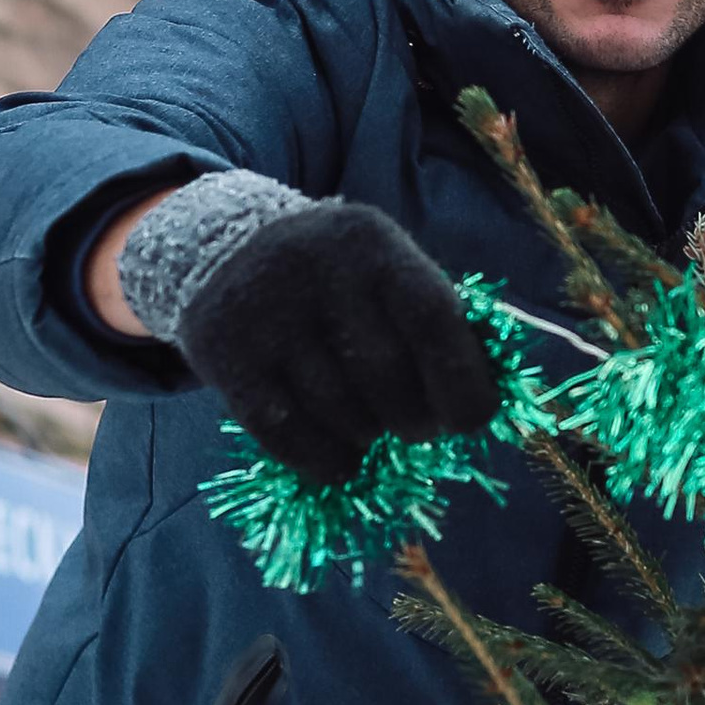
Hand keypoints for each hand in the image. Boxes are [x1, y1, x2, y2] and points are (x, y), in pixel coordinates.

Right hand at [176, 200, 501, 483]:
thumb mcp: (386, 270)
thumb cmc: (337, 279)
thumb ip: (433, 323)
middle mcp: (315, 270)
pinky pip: (288, 437)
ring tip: (371, 425)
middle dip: (416, 419)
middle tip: (417, 426)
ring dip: (369, 438)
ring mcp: (264, 314)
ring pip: (340, 413)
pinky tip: (341, 458)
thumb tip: (481, 402)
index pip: (432, 318)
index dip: (461, 380)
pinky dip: (327, 461)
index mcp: (371, 242)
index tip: (471, 419)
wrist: (223, 251)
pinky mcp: (225, 356)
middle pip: (385, 375)